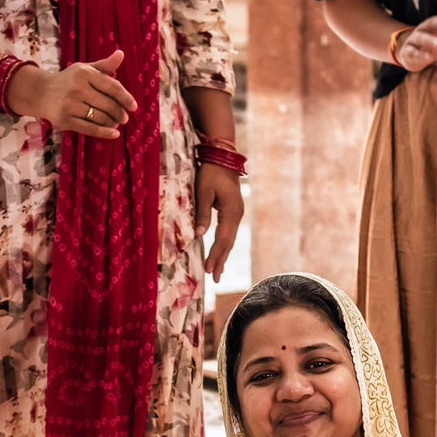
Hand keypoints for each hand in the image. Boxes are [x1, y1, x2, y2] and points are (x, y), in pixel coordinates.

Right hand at [14, 51, 138, 138]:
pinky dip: (104, 132)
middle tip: (124, 118)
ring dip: (112, 123)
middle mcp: (77, 88)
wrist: (42, 93)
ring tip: (116, 123)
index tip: (133, 107)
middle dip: (119, 113)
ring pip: (100, 118)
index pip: (112, 87)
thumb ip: (105, 65)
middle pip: (108, 104)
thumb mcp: (86, 69)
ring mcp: (71, 105)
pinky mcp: (66, 120)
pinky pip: (90, 129)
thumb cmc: (69, 80)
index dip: (126, 98)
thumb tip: (121, 54)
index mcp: (85, 73)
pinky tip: (114, 134)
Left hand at [195, 163, 244, 280]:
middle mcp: (237, 215)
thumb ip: (202, 214)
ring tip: (217, 271)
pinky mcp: (234, 211)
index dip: (215, 255)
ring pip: (230, 239)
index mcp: (231, 212)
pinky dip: (224, 245)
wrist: (223, 157)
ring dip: (223, 255)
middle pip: (229, 243)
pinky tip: (220, 252)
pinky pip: (229, 232)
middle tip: (215, 279)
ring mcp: (238, 213)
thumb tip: (199, 235)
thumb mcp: (203, 192)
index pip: (222, 239)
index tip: (209, 270)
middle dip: (220, 261)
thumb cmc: (211, 172)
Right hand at [390, 12, 436, 71]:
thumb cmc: (434, 43)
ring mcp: (415, 40)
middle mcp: (424, 29)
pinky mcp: (409, 52)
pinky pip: (413, 53)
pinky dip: (420, 55)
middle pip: (431, 24)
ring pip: (422, 38)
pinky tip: (428, 58)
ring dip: (430, 40)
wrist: (411, 54)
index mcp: (434, 24)